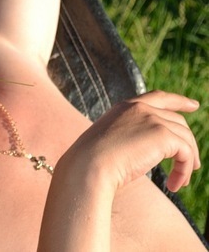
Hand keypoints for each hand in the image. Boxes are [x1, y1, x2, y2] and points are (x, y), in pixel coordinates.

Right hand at [63, 90, 200, 192]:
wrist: (89, 166)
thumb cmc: (91, 162)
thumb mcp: (110, 142)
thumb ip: (129, 137)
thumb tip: (146, 152)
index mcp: (125, 107)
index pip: (158, 97)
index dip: (178, 101)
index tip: (194, 105)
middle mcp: (140, 108)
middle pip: (177, 121)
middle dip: (189, 143)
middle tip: (192, 165)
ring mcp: (152, 119)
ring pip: (185, 138)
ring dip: (187, 162)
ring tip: (180, 182)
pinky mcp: (163, 134)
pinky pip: (186, 152)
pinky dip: (184, 171)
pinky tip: (175, 185)